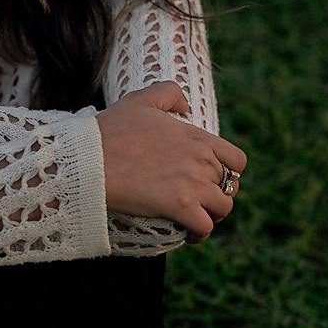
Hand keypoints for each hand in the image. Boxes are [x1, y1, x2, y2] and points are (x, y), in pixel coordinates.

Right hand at [96, 82, 246, 243]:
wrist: (90, 160)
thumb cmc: (111, 130)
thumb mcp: (140, 100)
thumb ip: (168, 93)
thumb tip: (185, 106)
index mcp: (197, 138)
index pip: (237, 160)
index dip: (229, 172)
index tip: (212, 180)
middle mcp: (202, 161)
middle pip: (229, 187)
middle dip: (216, 195)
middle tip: (198, 202)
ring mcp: (193, 184)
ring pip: (222, 209)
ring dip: (212, 216)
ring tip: (196, 219)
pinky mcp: (181, 207)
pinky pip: (205, 228)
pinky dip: (200, 234)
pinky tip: (189, 234)